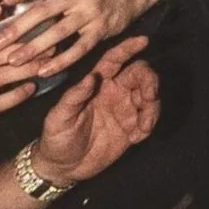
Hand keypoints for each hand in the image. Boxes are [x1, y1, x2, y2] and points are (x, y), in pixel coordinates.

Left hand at [0, 0, 158, 70]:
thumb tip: (12, 6)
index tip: (4, 0)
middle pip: (45, 11)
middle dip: (18, 27)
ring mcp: (91, 12)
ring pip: (59, 32)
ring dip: (34, 47)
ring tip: (13, 61)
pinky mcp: (101, 30)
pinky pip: (79, 48)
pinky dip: (61, 61)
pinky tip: (44, 71)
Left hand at [29, 36, 159, 186]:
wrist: (64, 168)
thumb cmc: (56, 138)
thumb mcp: (58, 118)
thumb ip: (74, 97)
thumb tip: (91, 77)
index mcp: (97, 84)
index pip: (114, 60)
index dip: (128, 48)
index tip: (143, 40)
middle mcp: (115, 91)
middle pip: (140, 74)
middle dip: (149, 81)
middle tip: (149, 97)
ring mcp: (126, 108)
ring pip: (150, 95)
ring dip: (153, 107)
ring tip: (143, 126)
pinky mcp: (133, 126)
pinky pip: (150, 118)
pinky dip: (149, 125)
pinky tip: (137, 138)